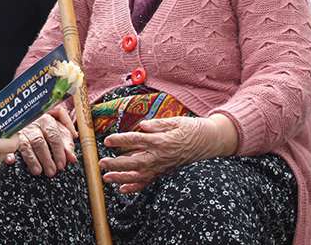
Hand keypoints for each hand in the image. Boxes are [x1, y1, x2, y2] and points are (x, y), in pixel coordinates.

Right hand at [8, 107, 77, 176]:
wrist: (28, 110)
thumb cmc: (47, 121)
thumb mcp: (60, 125)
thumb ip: (67, 138)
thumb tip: (72, 156)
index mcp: (47, 119)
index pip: (54, 136)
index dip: (59, 151)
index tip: (62, 164)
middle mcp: (33, 124)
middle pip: (40, 142)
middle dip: (46, 158)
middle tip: (52, 171)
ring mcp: (21, 131)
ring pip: (26, 145)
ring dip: (32, 160)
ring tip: (38, 171)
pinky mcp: (11, 137)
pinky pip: (9, 146)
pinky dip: (9, 153)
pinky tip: (11, 161)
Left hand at [99, 114, 237, 193]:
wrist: (209, 142)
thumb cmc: (192, 129)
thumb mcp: (176, 121)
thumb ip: (158, 124)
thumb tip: (143, 125)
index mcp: (162, 141)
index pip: (138, 140)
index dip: (122, 140)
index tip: (107, 140)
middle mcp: (161, 156)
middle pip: (135, 161)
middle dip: (117, 163)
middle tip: (101, 163)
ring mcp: (163, 167)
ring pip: (139, 175)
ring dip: (121, 177)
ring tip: (106, 177)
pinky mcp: (164, 173)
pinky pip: (148, 182)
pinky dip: (135, 187)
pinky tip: (122, 189)